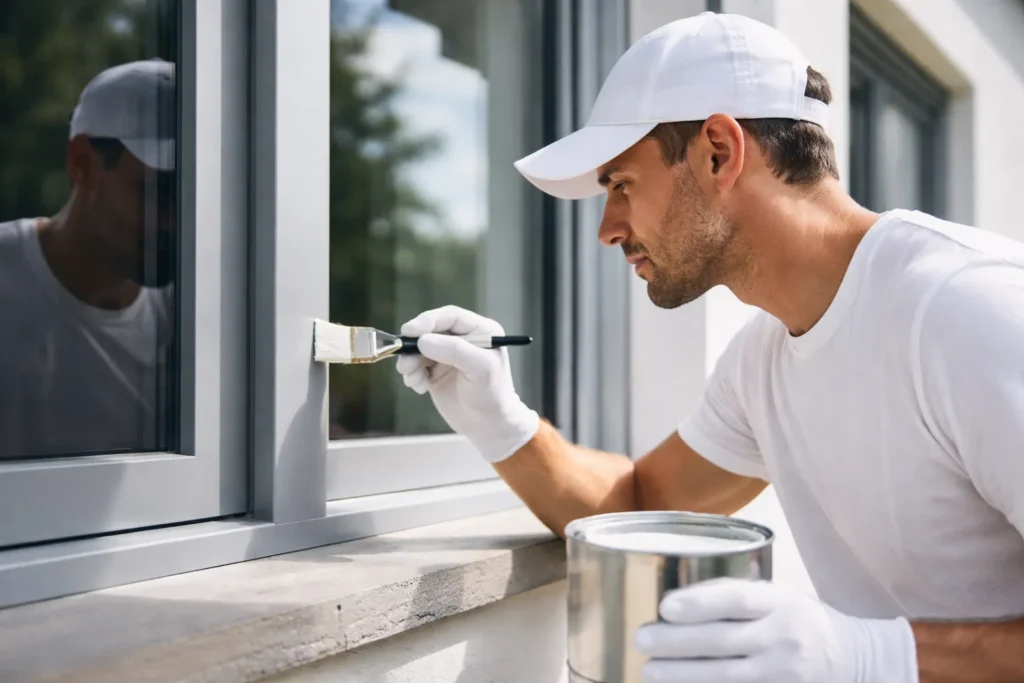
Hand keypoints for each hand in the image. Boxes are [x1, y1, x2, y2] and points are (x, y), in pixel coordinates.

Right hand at [396, 305, 538, 463]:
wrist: (488, 426)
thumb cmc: (491, 395)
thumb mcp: (479, 368)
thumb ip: (454, 351)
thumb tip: (423, 340)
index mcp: (480, 331)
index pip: (449, 317)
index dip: (428, 321)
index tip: (410, 331)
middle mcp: (463, 339)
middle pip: (430, 331)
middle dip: (414, 345)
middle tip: (405, 362)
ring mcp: (447, 355)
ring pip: (418, 349)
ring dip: (410, 363)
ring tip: (414, 380)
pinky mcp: (435, 371)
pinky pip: (415, 365)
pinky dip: (412, 375)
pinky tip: (420, 387)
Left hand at [634, 578, 917, 682]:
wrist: (856, 661)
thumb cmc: (802, 621)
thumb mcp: (780, 596)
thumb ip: (738, 597)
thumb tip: (676, 602)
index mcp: (782, 603)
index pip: (738, 599)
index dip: (700, 602)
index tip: (665, 606)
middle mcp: (784, 638)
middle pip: (724, 641)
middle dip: (677, 642)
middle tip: (642, 640)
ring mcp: (784, 674)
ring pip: (726, 677)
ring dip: (683, 675)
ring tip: (650, 670)